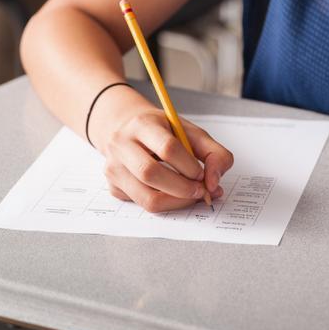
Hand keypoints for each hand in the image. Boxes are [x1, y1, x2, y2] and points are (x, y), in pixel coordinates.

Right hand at [94, 108, 231, 213]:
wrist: (127, 130)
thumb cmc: (162, 132)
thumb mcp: (190, 132)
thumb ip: (213, 153)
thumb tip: (214, 183)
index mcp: (142, 124)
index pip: (167, 147)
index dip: (189, 166)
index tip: (202, 174)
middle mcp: (121, 145)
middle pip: (151, 173)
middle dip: (183, 189)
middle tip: (201, 191)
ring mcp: (114, 168)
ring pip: (146, 197)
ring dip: (176, 202)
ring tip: (192, 196)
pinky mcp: (114, 187)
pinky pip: (143, 205)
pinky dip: (166, 205)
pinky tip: (175, 195)